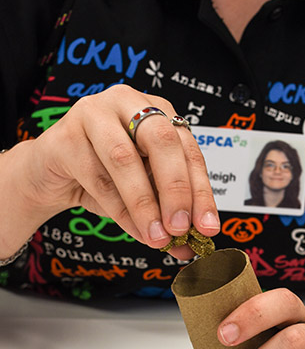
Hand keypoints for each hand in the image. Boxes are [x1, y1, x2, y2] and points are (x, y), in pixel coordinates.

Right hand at [21, 85, 218, 257]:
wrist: (51, 175)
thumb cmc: (103, 177)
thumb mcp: (143, 194)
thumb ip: (166, 214)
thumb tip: (188, 246)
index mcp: (157, 111)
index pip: (188, 149)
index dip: (201, 190)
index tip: (208, 226)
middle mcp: (128, 102)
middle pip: (162, 141)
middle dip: (176, 189)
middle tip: (181, 228)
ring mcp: (93, 113)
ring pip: (125, 159)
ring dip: (145, 204)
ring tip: (157, 237)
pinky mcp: (65, 136)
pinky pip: (96, 176)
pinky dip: (119, 209)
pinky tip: (133, 229)